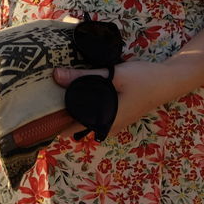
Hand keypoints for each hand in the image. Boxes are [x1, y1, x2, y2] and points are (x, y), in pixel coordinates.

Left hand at [50, 59, 176, 142]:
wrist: (168, 81)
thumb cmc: (143, 79)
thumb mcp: (113, 75)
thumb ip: (85, 76)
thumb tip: (55, 76)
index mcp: (104, 121)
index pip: (68, 128)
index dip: (51, 120)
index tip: (36, 108)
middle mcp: (106, 127)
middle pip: (73, 124)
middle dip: (58, 112)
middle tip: (41, 93)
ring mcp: (112, 123)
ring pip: (83, 119)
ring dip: (70, 107)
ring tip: (54, 89)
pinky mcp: (116, 115)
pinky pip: (92, 114)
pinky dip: (82, 105)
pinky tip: (76, 89)